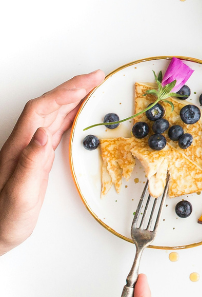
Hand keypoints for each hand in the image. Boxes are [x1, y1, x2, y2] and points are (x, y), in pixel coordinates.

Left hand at [0, 70, 103, 254]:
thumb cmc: (5, 219)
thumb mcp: (19, 194)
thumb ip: (30, 163)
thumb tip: (42, 133)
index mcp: (20, 147)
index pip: (43, 109)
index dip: (65, 92)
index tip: (89, 82)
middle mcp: (25, 144)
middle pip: (49, 105)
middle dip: (73, 88)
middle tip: (98, 78)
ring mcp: (30, 150)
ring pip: (53, 114)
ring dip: (74, 98)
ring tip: (94, 89)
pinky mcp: (38, 158)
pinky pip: (56, 128)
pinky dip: (71, 115)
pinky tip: (79, 114)